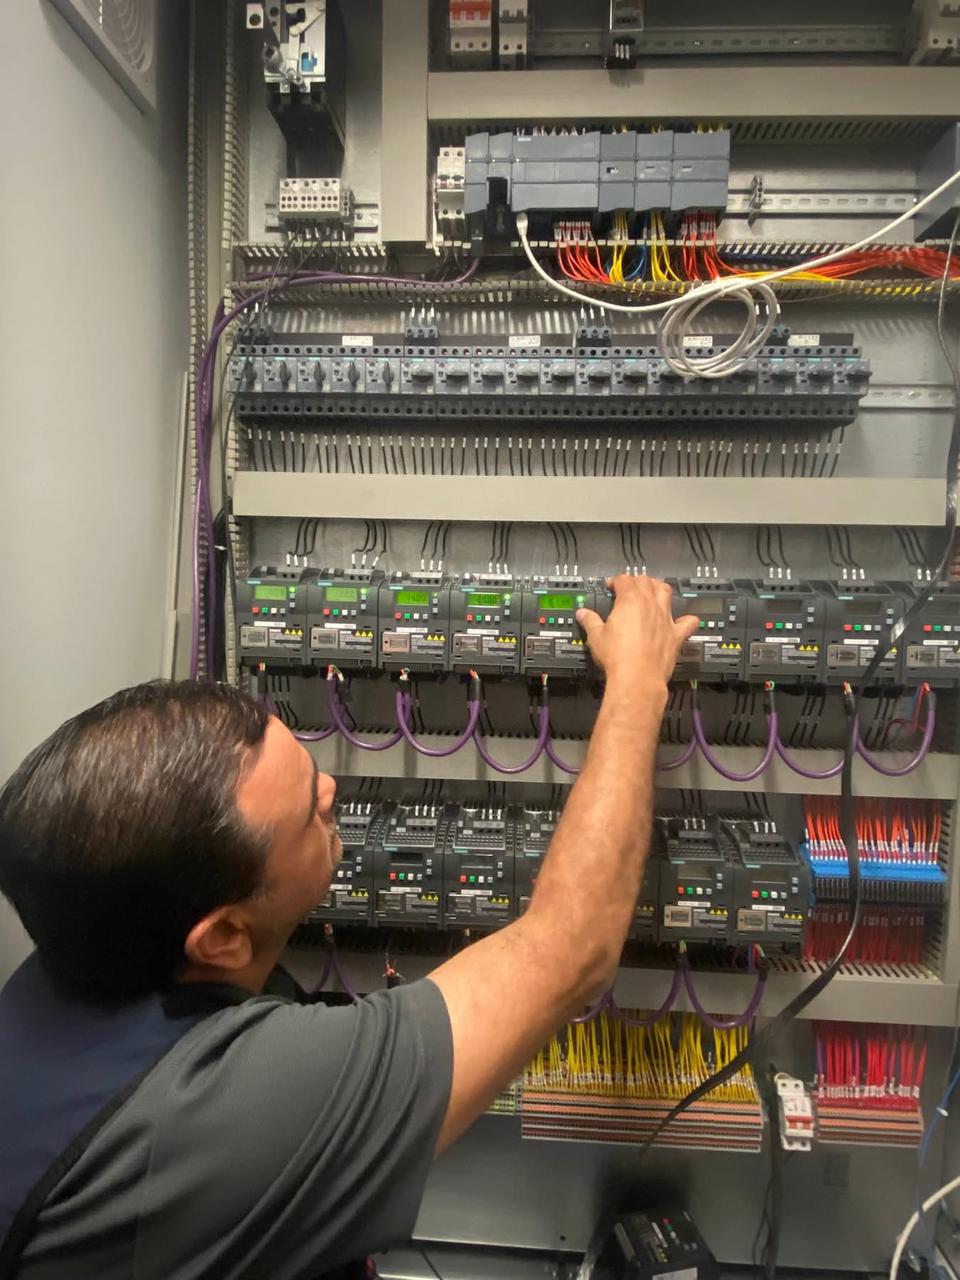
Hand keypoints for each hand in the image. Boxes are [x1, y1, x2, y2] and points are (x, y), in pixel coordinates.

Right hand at [577, 574, 698, 690]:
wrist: (637, 678)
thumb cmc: (618, 657)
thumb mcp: (596, 636)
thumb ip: (590, 621)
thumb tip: (583, 614)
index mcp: (630, 600)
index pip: (624, 580)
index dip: (617, 580)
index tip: (612, 585)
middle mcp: (650, 605)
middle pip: (646, 581)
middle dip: (637, 580)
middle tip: (631, 585)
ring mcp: (665, 619)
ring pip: (666, 593)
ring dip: (659, 588)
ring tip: (654, 589)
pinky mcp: (675, 635)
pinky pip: (687, 623)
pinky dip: (688, 619)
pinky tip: (687, 620)